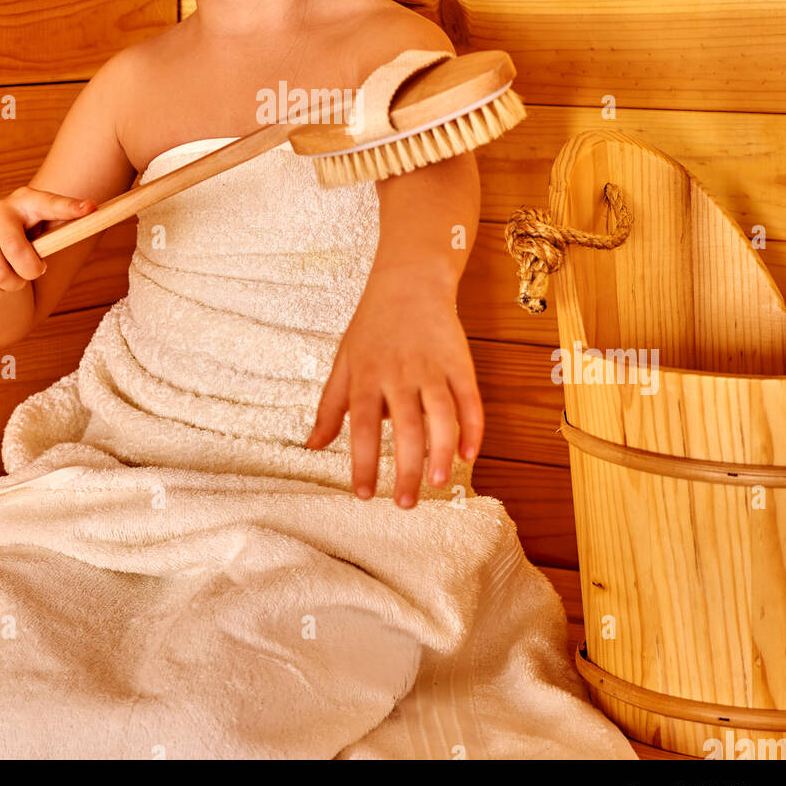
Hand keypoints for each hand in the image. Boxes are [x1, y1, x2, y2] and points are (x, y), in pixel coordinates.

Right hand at [0, 186, 96, 298]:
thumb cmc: (26, 239)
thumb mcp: (44, 232)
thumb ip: (62, 229)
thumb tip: (90, 213)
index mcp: (28, 201)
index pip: (50, 204)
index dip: (69, 208)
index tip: (90, 208)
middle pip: (19, 252)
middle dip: (31, 271)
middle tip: (35, 271)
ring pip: (0, 274)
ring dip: (13, 284)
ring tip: (14, 275)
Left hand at [304, 267, 483, 507]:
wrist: (409, 281)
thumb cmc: (371, 326)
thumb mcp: (343, 362)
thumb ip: (329, 407)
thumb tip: (312, 447)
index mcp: (366, 376)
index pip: (361, 426)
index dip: (362, 462)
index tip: (363, 494)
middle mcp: (399, 373)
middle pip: (404, 428)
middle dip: (404, 469)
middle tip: (404, 503)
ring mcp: (432, 367)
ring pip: (441, 416)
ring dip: (440, 452)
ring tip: (436, 483)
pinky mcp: (459, 361)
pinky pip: (469, 399)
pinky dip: (473, 428)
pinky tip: (468, 454)